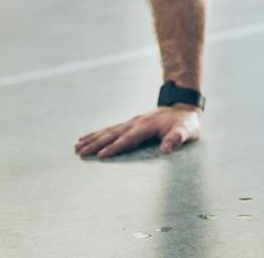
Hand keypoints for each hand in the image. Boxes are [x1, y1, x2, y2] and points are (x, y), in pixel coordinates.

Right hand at [75, 105, 200, 158]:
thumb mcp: (187, 130)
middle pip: (113, 133)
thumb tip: (166, 149)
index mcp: (148, 125)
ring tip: (76, 147)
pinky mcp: (131, 123)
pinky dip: (98, 133)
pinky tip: (86, 138)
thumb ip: (177, 138)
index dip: (116, 147)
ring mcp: (132, 122)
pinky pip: (111, 129)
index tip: (101, 155)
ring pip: (109, 130)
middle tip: (80, 153)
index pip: (129, 138)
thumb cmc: (186, 123)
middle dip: (97, 143)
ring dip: (93, 138)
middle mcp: (137, 122)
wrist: (183, 108)